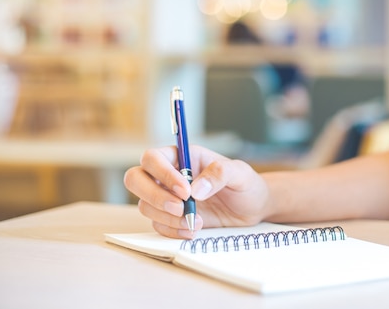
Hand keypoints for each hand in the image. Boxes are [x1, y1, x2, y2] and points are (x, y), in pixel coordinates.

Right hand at [124, 145, 269, 237]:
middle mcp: (168, 175)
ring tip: (196, 221)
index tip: (185, 191)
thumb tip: (196, 189)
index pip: (154, 158)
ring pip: (144, 205)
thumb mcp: (239, 173)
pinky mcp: (171, 218)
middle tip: (181, 208)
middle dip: (154, 196)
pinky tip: (192, 230)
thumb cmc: (245, 183)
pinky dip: (172, 231)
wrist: (252, 207)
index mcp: (182, 156)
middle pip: (136, 179)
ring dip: (167, 217)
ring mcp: (167, 197)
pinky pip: (157, 225)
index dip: (162, 173)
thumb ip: (219, 173)